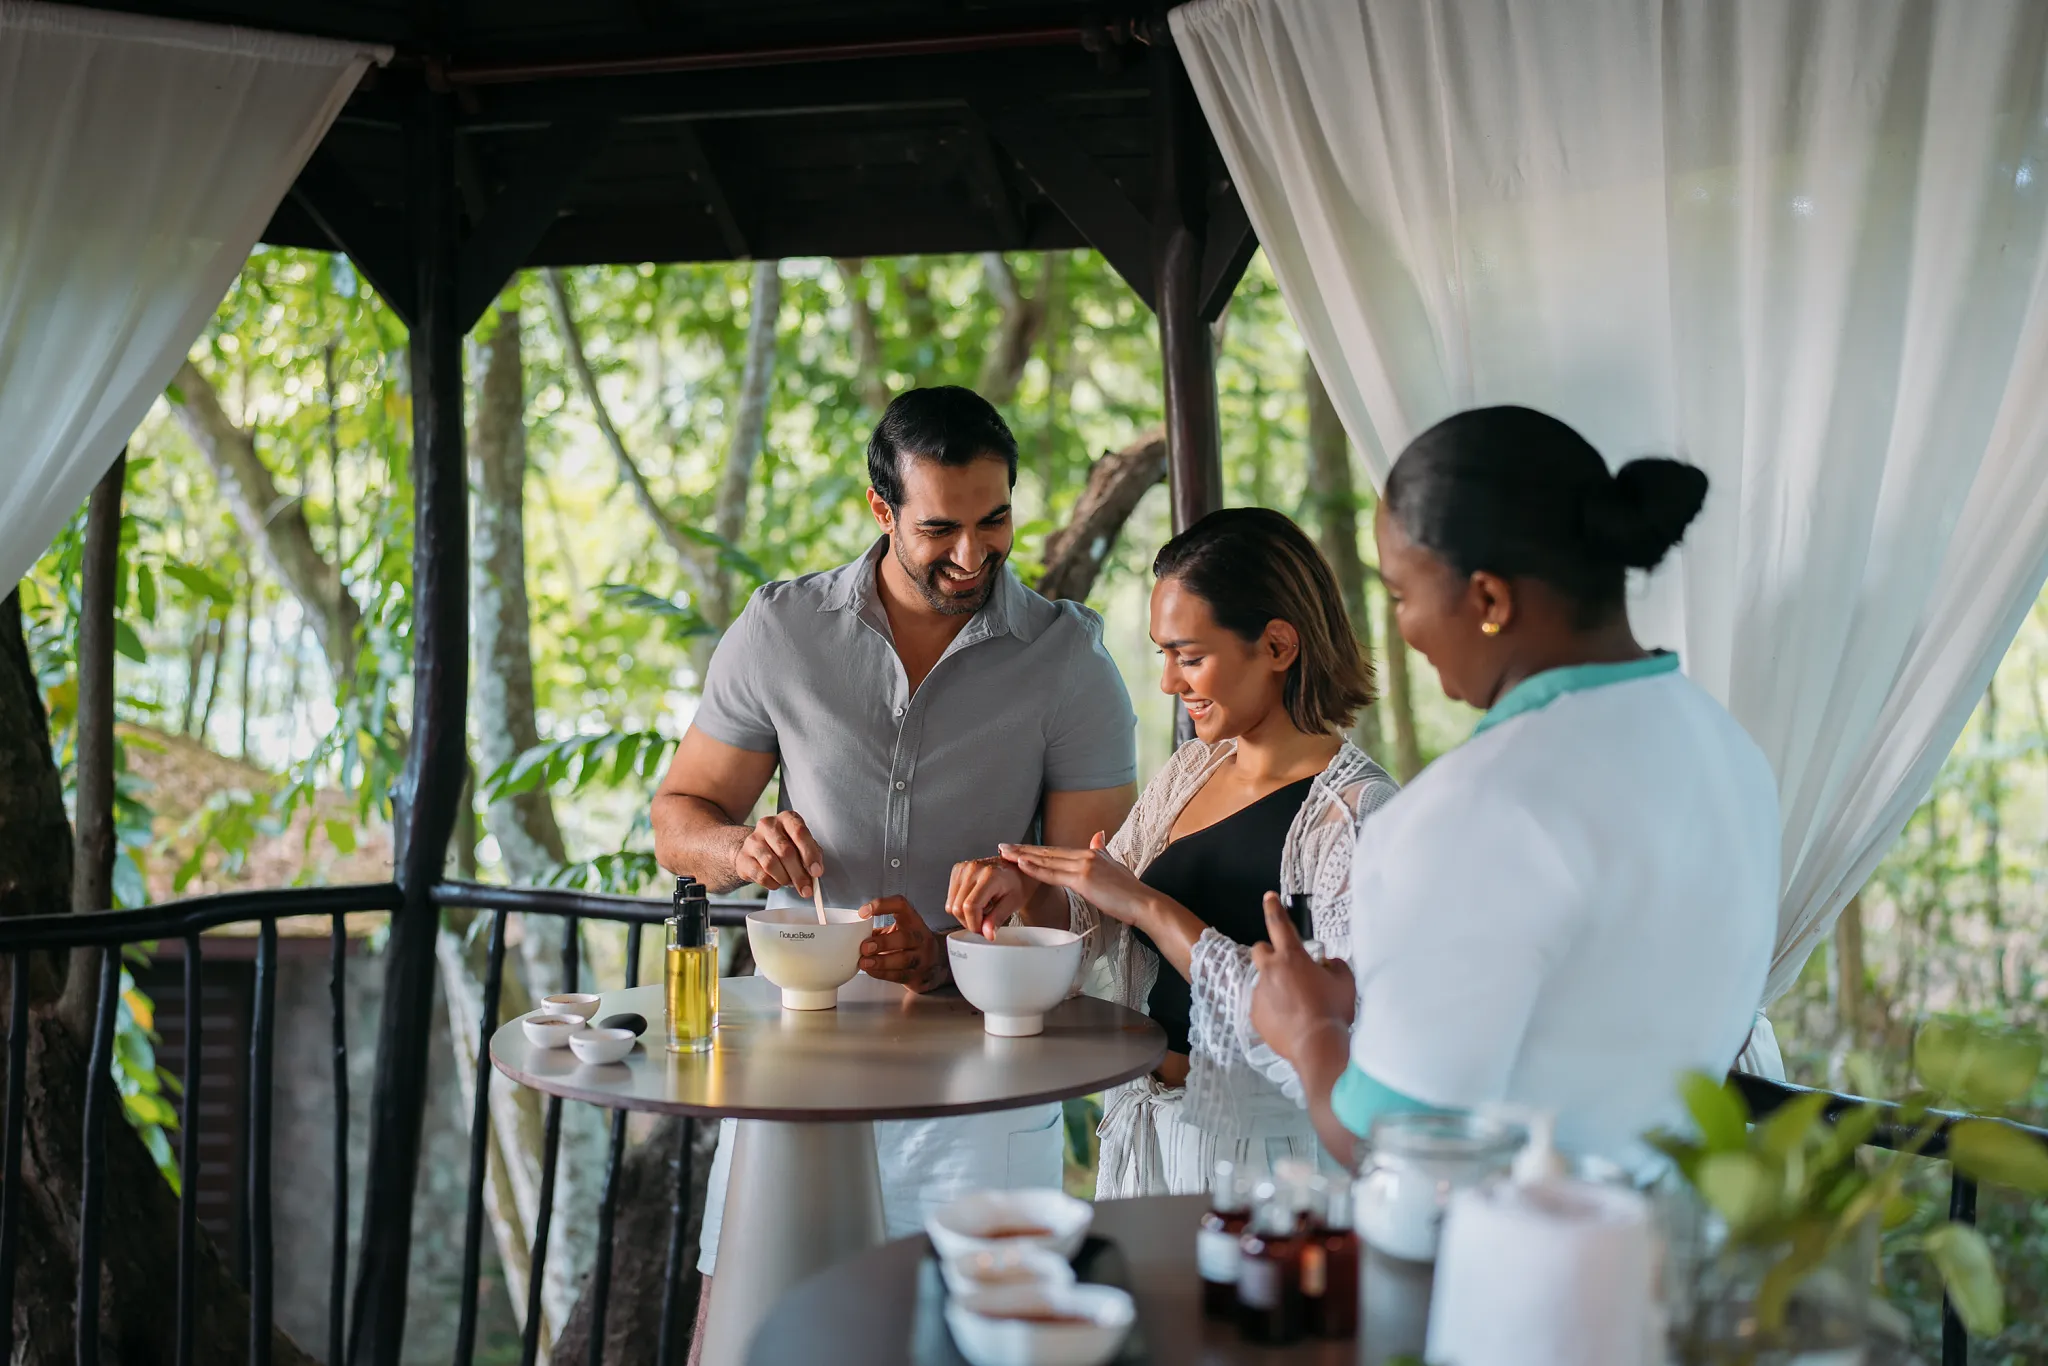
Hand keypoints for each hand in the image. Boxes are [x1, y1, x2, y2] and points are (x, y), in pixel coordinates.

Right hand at [735, 811, 823, 896]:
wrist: (754, 851)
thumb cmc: (783, 847)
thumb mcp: (801, 845)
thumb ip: (811, 854)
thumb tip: (816, 871)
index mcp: (786, 818)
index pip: (799, 832)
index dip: (810, 854)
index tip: (817, 872)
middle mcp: (768, 825)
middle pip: (786, 851)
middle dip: (799, 874)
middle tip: (807, 889)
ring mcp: (753, 840)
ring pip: (771, 864)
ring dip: (785, 879)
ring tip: (790, 883)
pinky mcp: (743, 857)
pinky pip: (761, 875)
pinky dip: (773, 883)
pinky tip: (777, 882)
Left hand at [857, 895, 948, 992]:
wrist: (936, 964)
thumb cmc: (911, 944)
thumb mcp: (899, 930)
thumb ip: (879, 930)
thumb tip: (851, 933)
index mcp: (913, 921)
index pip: (901, 905)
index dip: (882, 906)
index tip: (863, 912)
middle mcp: (920, 938)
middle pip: (905, 938)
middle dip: (883, 942)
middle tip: (864, 946)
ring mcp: (921, 958)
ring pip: (903, 959)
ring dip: (881, 962)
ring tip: (864, 962)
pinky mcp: (917, 975)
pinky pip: (900, 975)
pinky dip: (883, 974)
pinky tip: (871, 971)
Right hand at [946, 857, 1035, 939]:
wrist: (1016, 868)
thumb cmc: (1018, 883)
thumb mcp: (1013, 903)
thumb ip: (997, 919)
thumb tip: (987, 934)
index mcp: (989, 875)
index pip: (970, 906)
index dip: (974, 924)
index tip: (984, 931)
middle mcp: (973, 869)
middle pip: (957, 908)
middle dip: (970, 922)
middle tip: (985, 924)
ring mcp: (963, 868)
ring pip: (951, 905)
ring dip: (964, 916)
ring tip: (982, 911)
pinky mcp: (957, 871)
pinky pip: (950, 899)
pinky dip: (960, 906)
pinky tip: (975, 903)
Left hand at [998, 833, 1153, 926]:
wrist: (1143, 903)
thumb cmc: (1130, 890)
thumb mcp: (1114, 864)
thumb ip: (1103, 850)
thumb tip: (1098, 835)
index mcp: (1090, 853)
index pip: (1056, 851)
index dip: (1036, 849)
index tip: (1019, 848)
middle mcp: (1085, 855)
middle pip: (1048, 853)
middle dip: (1023, 850)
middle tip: (1002, 847)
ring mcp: (1084, 866)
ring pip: (1047, 861)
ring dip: (1024, 856)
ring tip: (1005, 854)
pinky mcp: (1083, 879)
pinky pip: (1054, 874)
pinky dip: (1036, 869)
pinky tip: (1022, 865)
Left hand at [1250, 893, 1356, 1067]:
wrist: (1317, 1046)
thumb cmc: (1332, 1011)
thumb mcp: (1344, 982)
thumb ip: (1334, 966)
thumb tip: (1326, 964)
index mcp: (1291, 957)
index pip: (1279, 924)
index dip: (1273, 908)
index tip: (1269, 898)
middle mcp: (1270, 971)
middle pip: (1261, 950)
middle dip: (1271, 954)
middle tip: (1287, 967)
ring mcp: (1259, 993)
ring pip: (1263, 981)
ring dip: (1275, 985)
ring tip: (1294, 1004)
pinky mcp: (1255, 1014)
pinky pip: (1262, 1004)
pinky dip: (1273, 1008)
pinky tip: (1289, 1020)